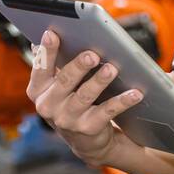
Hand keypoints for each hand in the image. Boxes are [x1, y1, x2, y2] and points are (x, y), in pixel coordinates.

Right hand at [27, 29, 145, 167]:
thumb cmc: (72, 101)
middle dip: (79, 66)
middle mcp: (48, 106)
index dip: (46, 50)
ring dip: (99, 81)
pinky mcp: (89, 128)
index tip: (52, 33)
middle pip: (65, 81)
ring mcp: (67, 119)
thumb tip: (50, 32)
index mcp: (38, 90)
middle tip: (92, 54)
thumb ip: (54, 62)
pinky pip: (108, 111)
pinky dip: (123, 101)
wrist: (87, 140)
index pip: (40, 67)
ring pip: (85, 96)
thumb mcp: (58, 85)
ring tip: (112, 69)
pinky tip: (135, 93)